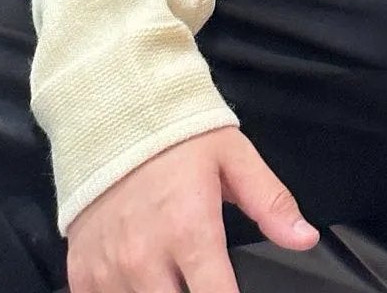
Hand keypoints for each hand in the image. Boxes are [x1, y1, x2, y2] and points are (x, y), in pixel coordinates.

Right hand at [64, 124, 318, 292]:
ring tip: (171, 276)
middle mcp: (146, 258)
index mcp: (190, 231)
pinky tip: (136, 280)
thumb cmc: (173, 134)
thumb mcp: (232, 156)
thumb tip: (304, 237)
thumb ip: (269, 202)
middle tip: (200, 277)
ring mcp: (109, 268)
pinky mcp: (82, 271)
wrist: (109, 110)